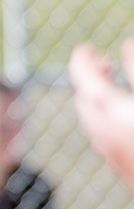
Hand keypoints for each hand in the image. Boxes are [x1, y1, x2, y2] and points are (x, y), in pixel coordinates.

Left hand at [71, 42, 133, 187]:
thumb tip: (127, 45)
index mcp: (110, 107)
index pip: (83, 77)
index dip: (82, 60)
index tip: (85, 48)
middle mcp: (102, 130)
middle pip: (83, 98)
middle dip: (89, 78)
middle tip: (104, 63)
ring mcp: (109, 149)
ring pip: (90, 119)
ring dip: (96, 97)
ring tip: (111, 85)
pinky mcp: (118, 163)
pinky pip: (100, 134)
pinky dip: (102, 115)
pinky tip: (119, 115)